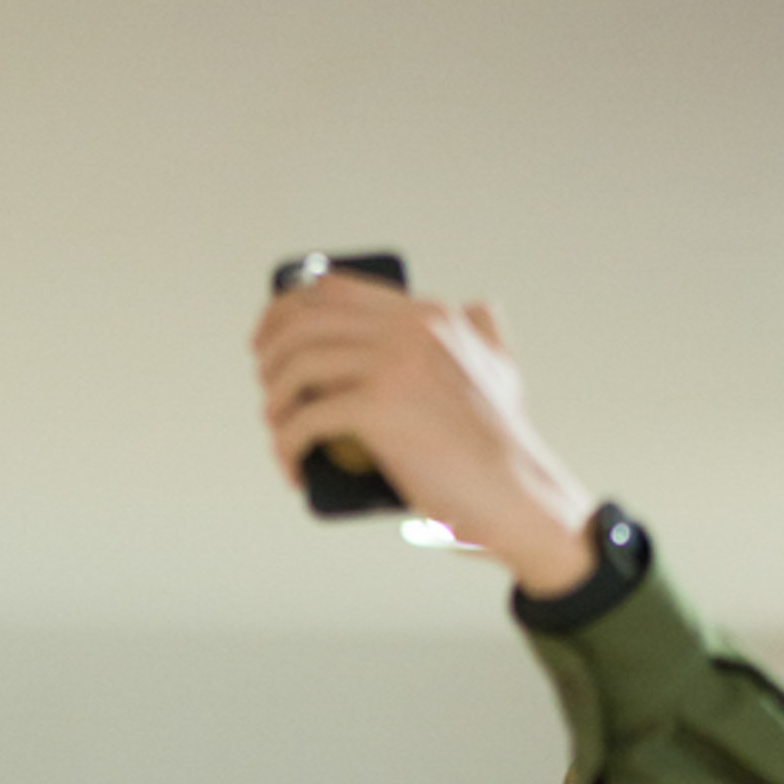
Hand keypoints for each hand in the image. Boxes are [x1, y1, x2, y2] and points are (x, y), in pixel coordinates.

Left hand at [252, 277, 599, 594]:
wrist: (517, 494)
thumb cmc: (503, 444)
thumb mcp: (500, 367)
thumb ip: (483, 331)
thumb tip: (477, 308)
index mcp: (427, 314)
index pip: (332, 289)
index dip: (285, 312)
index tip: (267, 344)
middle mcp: (409, 329)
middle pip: (304, 321)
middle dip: (269, 355)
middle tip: (268, 392)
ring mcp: (394, 366)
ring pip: (297, 366)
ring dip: (274, 402)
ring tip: (279, 431)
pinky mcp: (380, 410)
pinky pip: (306, 418)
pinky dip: (286, 445)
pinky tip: (293, 468)